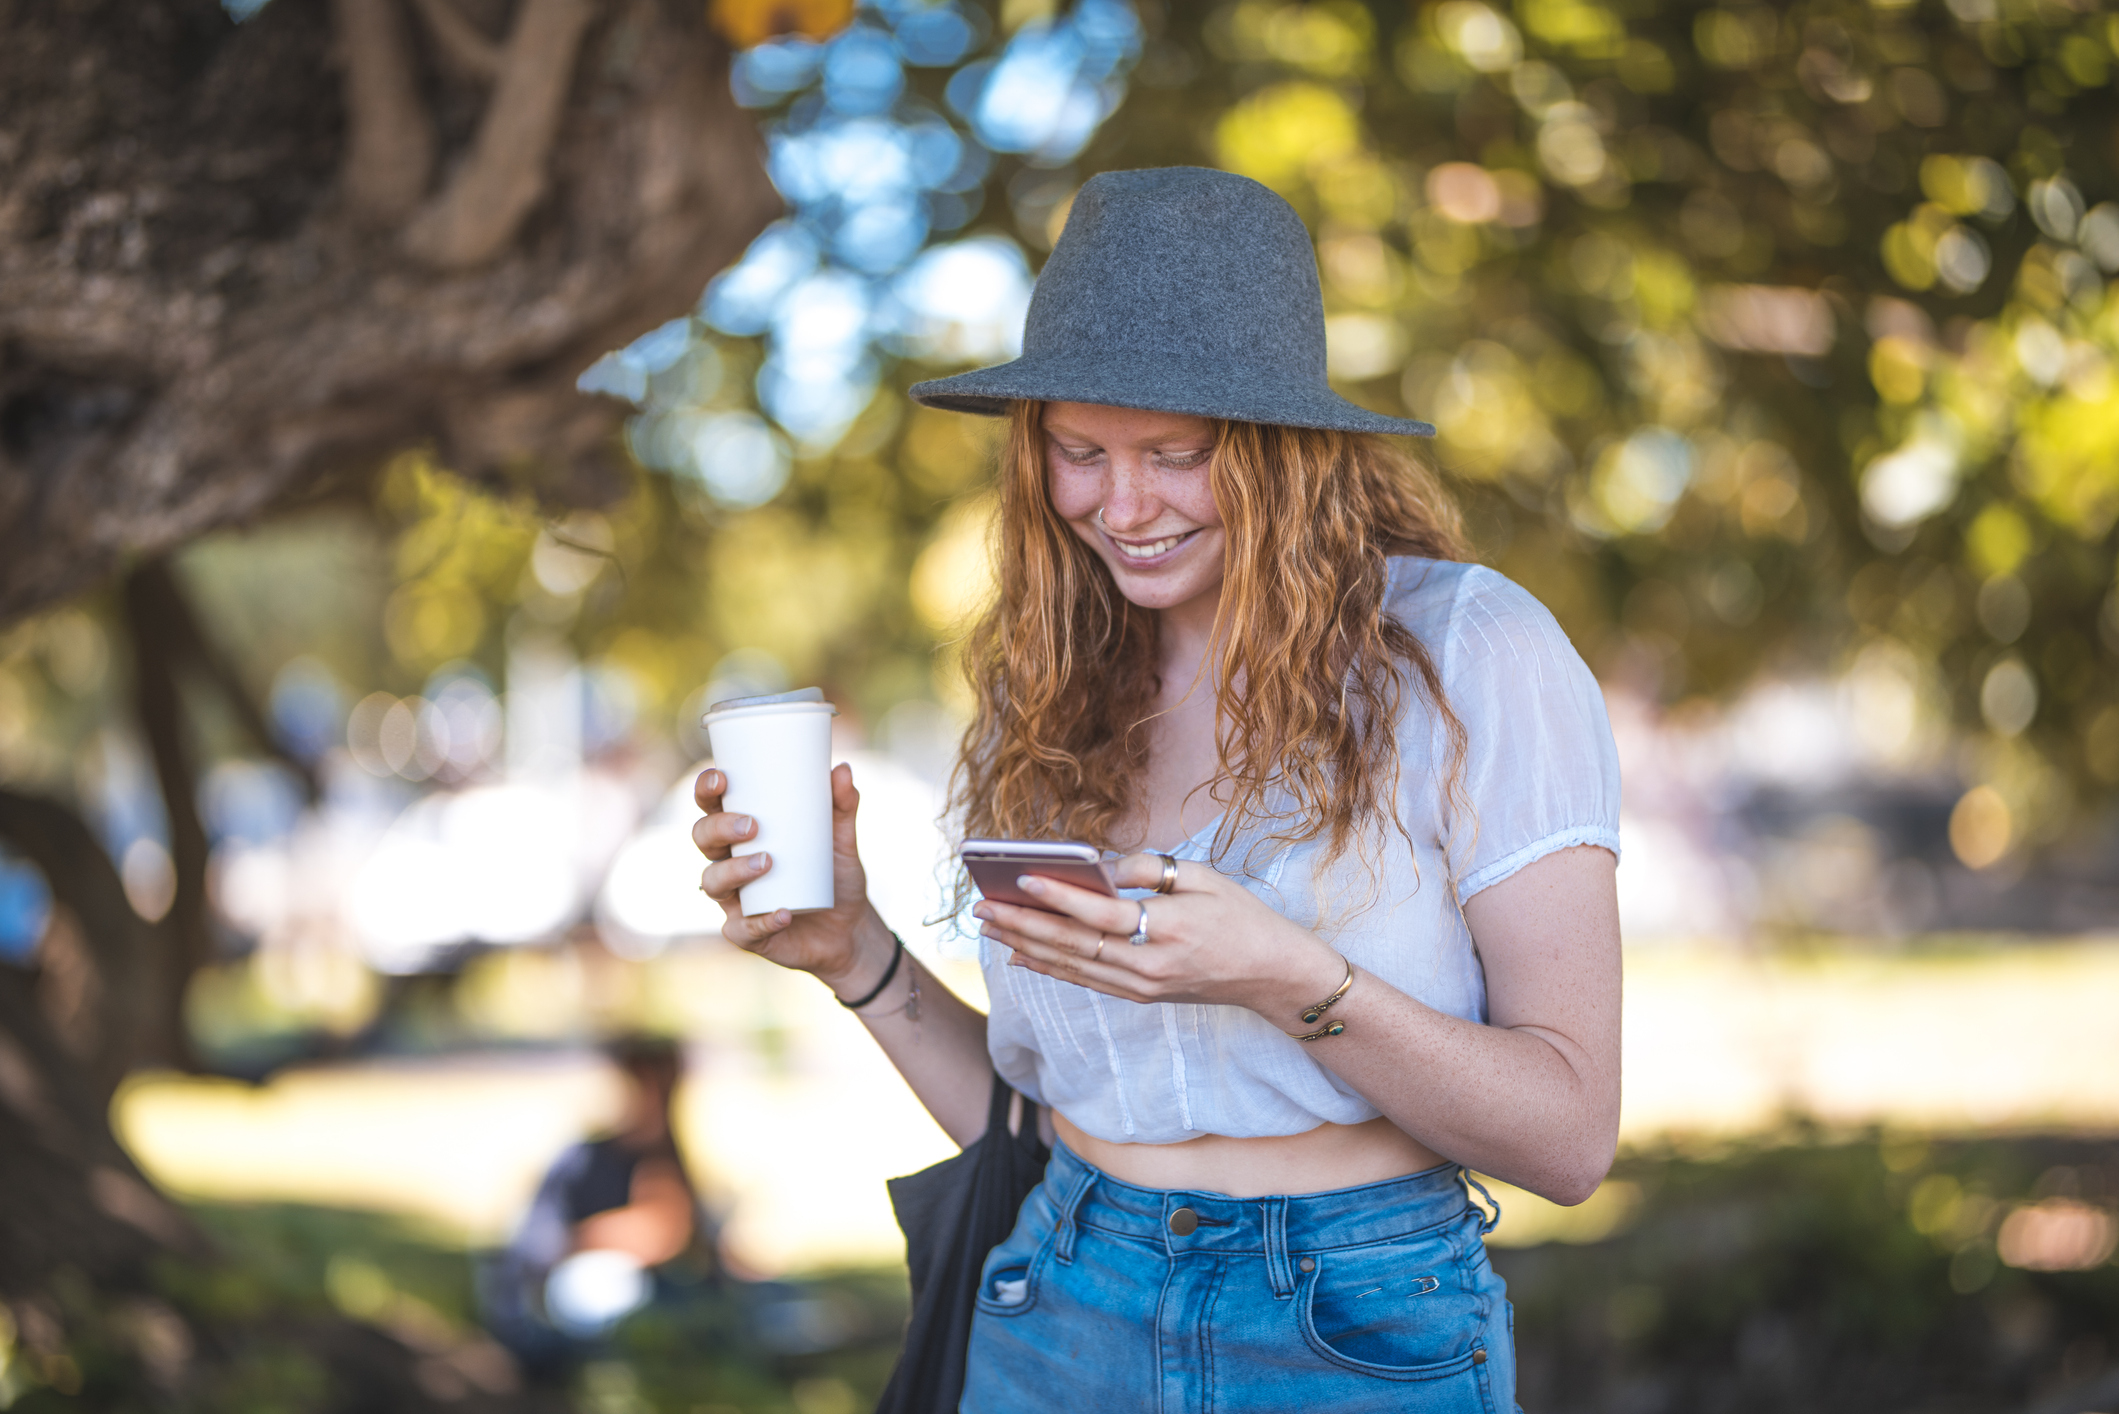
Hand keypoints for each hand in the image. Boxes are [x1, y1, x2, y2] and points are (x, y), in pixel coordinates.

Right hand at [691, 762, 886, 990]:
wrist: (850, 929)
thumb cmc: (835, 875)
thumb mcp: (842, 839)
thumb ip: (843, 806)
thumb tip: (842, 769)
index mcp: (742, 834)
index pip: (712, 807)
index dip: (706, 791)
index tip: (721, 778)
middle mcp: (729, 863)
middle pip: (703, 839)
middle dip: (719, 828)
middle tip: (752, 826)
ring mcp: (734, 900)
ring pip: (713, 882)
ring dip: (734, 870)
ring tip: (767, 862)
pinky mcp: (747, 933)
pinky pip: (742, 929)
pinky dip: (762, 921)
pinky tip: (783, 913)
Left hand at [972, 854, 1343, 1021]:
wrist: (1272, 975)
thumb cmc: (1240, 916)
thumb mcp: (1200, 877)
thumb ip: (1146, 869)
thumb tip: (1095, 868)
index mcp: (1167, 929)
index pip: (1099, 914)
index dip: (1056, 897)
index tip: (1019, 878)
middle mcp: (1148, 965)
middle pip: (1072, 944)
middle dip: (1022, 924)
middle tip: (983, 906)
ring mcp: (1142, 986)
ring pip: (1071, 966)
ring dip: (1026, 946)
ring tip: (990, 926)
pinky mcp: (1140, 996)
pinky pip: (1085, 981)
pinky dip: (1050, 967)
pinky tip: (1022, 955)